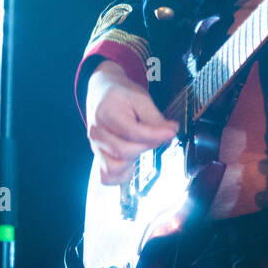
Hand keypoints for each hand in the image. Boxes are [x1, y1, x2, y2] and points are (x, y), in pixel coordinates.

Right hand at [85, 60, 178, 185]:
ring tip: (142, 147)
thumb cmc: (120, 94)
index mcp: (107, 114)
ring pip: (115, 167)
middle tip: (159, 137)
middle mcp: (97, 133)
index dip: (156, 135)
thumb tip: (171, 131)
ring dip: (133, 161)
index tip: (171, 132)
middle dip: (148, 146)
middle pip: (125, 151)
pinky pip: (106, 176)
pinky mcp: (98, 156)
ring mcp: (96, 146)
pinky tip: (132, 164)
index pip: (133, 132)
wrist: (101, 92)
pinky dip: (121, 175)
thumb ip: (154, 117)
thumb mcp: (140, 98)